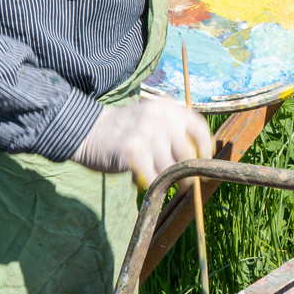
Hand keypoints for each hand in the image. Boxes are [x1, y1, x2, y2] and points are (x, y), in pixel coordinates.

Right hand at [71, 97, 213, 187]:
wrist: (87, 130)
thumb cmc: (125, 130)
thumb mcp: (152, 117)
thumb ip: (174, 129)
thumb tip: (200, 158)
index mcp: (168, 108)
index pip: (199, 129)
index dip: (206, 149)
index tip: (204, 164)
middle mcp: (160, 118)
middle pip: (187, 155)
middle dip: (187, 174)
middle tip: (184, 184)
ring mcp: (146, 134)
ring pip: (170, 170)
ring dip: (164, 179)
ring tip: (150, 174)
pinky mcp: (133, 152)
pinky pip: (152, 178)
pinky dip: (149, 183)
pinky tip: (137, 176)